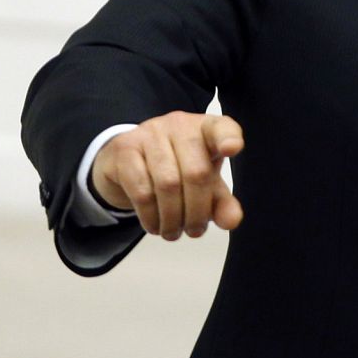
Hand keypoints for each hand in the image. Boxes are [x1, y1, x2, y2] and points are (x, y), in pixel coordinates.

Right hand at [91, 111, 243, 239]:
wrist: (125, 162)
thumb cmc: (176, 169)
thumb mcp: (204, 186)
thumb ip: (221, 203)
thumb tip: (231, 221)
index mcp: (206, 129)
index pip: (222, 128)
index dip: (228, 138)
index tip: (232, 149)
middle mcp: (180, 125)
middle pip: (196, 172)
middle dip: (197, 211)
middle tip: (194, 232)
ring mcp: (150, 133)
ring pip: (168, 183)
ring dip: (173, 218)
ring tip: (173, 233)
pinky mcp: (124, 148)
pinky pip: (141, 190)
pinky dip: (150, 215)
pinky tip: (154, 225)